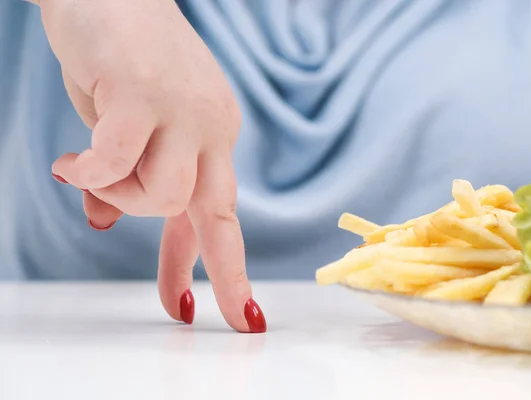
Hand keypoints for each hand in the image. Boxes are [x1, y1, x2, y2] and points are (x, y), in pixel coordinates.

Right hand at [33, 0, 265, 331]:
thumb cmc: (118, 57)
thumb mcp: (126, 127)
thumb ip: (127, 176)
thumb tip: (106, 221)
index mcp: (215, 135)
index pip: (221, 213)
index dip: (227, 271)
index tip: (236, 316)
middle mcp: (213, 126)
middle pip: (217, 215)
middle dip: (210, 271)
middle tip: (174, 297)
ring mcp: (186, 110)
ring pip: (164, 197)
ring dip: (119, 198)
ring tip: (89, 169)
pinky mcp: (147, 94)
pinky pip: (118, 163)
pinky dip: (89, 173)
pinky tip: (69, 161)